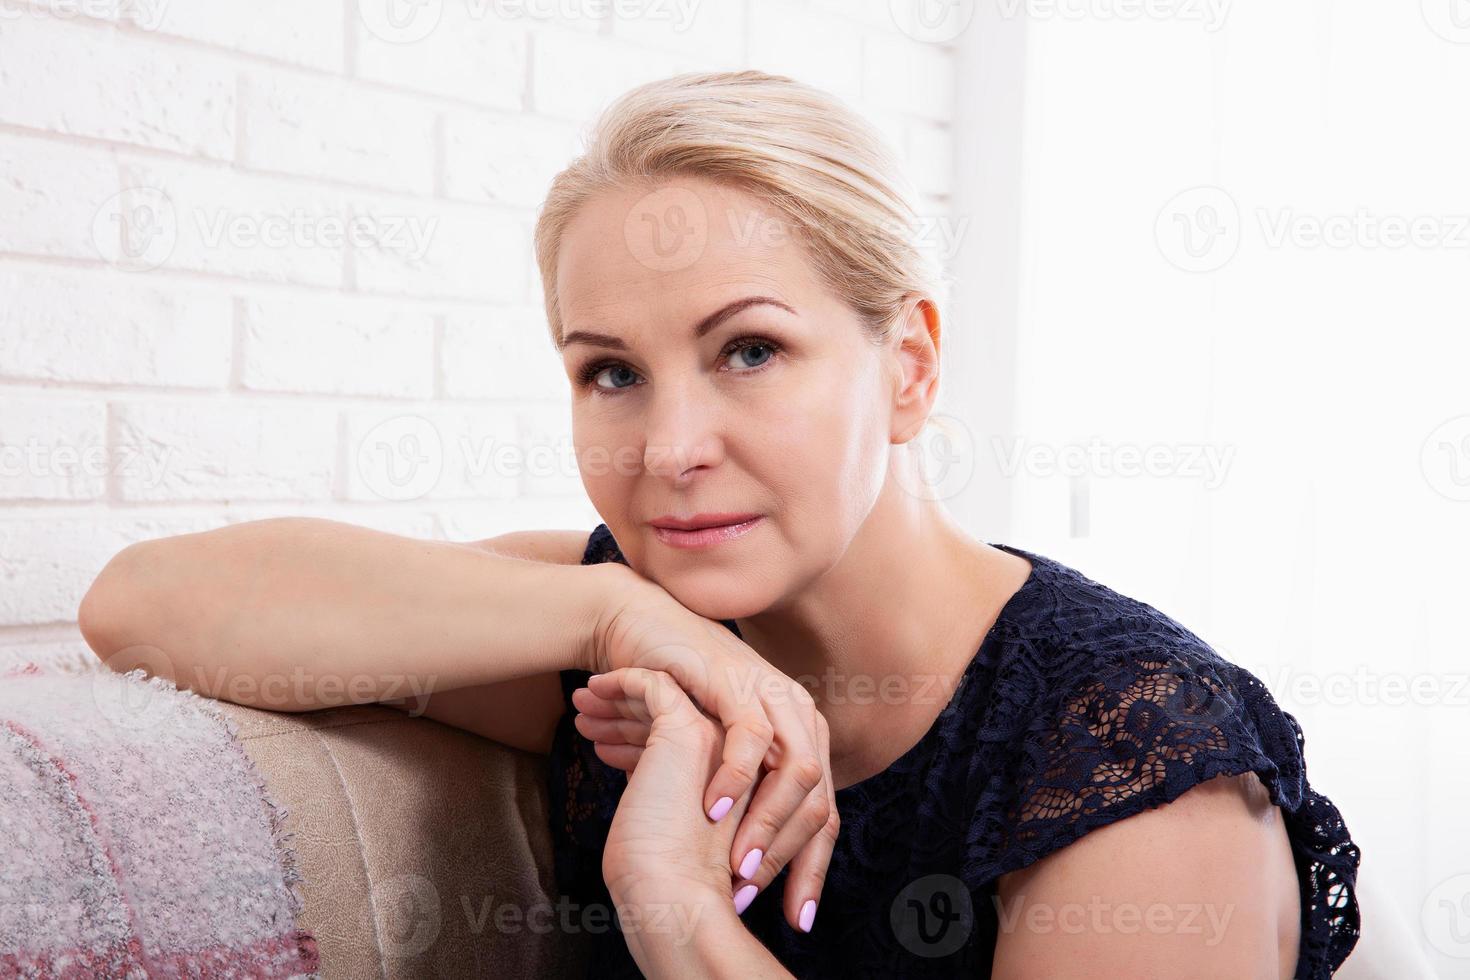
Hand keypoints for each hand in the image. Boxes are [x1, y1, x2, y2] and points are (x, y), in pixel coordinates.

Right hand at [586, 589, 836, 933]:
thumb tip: (738, 864)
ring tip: (739, 866)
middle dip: (792, 858)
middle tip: (755, 897)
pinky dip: (735, 777)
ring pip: (798, 772)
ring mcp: (772, 695)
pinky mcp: (738, 680)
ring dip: (768, 824)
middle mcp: (797, 717)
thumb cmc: (669, 694)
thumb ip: (733, 796)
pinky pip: (750, 736)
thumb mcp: (709, 754)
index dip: (810, 871)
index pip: (822, 817)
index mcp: (798, 738)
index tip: (794, 921)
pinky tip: (712, 809)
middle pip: (820, 802)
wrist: (634, 630)